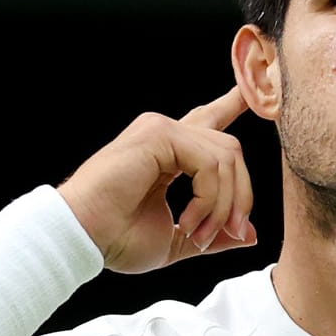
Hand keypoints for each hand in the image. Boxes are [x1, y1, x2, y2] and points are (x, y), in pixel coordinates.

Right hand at [57, 85, 257, 273]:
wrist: (82, 237)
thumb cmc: (116, 239)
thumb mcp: (178, 241)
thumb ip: (215, 233)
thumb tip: (250, 236)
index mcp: (169, 154)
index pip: (209, 124)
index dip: (232, 107)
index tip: (253, 94)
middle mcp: (166, 135)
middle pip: (230, 151)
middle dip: (241, 196)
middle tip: (233, 233)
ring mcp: (161, 129)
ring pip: (225, 158)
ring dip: (223, 205)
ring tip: (201, 234)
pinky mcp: (158, 134)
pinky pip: (208, 163)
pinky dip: (209, 198)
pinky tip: (189, 221)